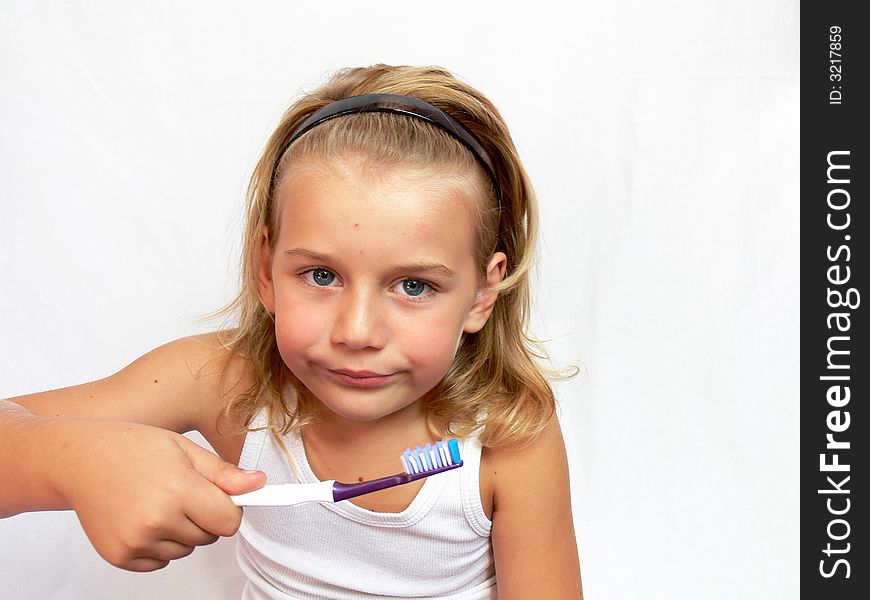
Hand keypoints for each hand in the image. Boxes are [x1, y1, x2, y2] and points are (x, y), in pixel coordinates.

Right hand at [56, 420, 264, 571]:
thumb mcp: (184, 449)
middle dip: (205, 516)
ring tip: (158, 500)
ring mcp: (135, 541)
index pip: (229, 522)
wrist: (78, 460)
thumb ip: (223, 473)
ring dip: (181, 531)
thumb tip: (259, 484)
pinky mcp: (120, 556)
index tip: (221, 497)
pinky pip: (160, 561)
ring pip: (186, 549)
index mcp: (178, 490)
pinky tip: (142, 516)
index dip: (230, 509)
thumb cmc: (132, 448)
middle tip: (181, 491)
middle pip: (209, 537)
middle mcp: (156, 520)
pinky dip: (159, 544)